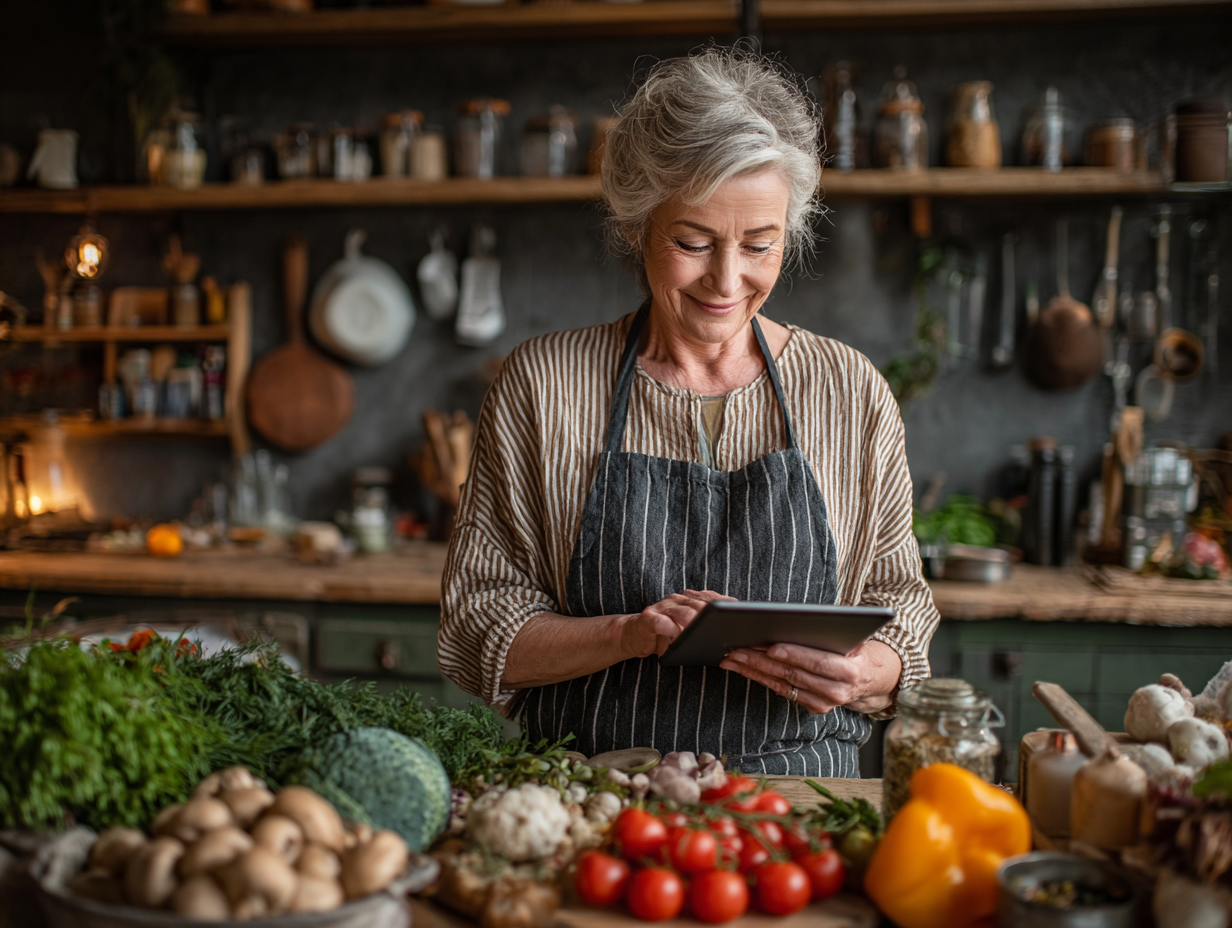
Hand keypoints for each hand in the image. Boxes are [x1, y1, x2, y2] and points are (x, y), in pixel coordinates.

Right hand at [618, 590, 733, 658]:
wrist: (634, 635)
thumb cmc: (665, 636)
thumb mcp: (687, 632)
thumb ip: (704, 630)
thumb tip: (731, 638)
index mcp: (689, 600)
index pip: (711, 599)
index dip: (724, 604)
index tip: (738, 612)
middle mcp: (677, 600)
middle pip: (699, 605)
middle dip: (712, 616)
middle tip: (724, 627)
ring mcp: (662, 608)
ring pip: (682, 611)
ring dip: (693, 622)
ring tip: (701, 633)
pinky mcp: (647, 617)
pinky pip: (657, 620)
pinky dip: (666, 625)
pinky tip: (672, 632)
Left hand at [719, 639, 901, 714]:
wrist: (871, 678)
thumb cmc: (856, 649)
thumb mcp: (852, 638)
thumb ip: (831, 633)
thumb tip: (797, 621)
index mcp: (850, 671)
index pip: (817, 662)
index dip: (794, 655)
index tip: (770, 647)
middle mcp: (837, 691)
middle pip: (793, 674)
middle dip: (762, 661)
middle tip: (738, 648)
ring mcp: (824, 703)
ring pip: (782, 685)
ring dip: (754, 671)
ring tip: (732, 657)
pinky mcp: (813, 708)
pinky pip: (782, 691)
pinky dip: (761, 679)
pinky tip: (743, 668)